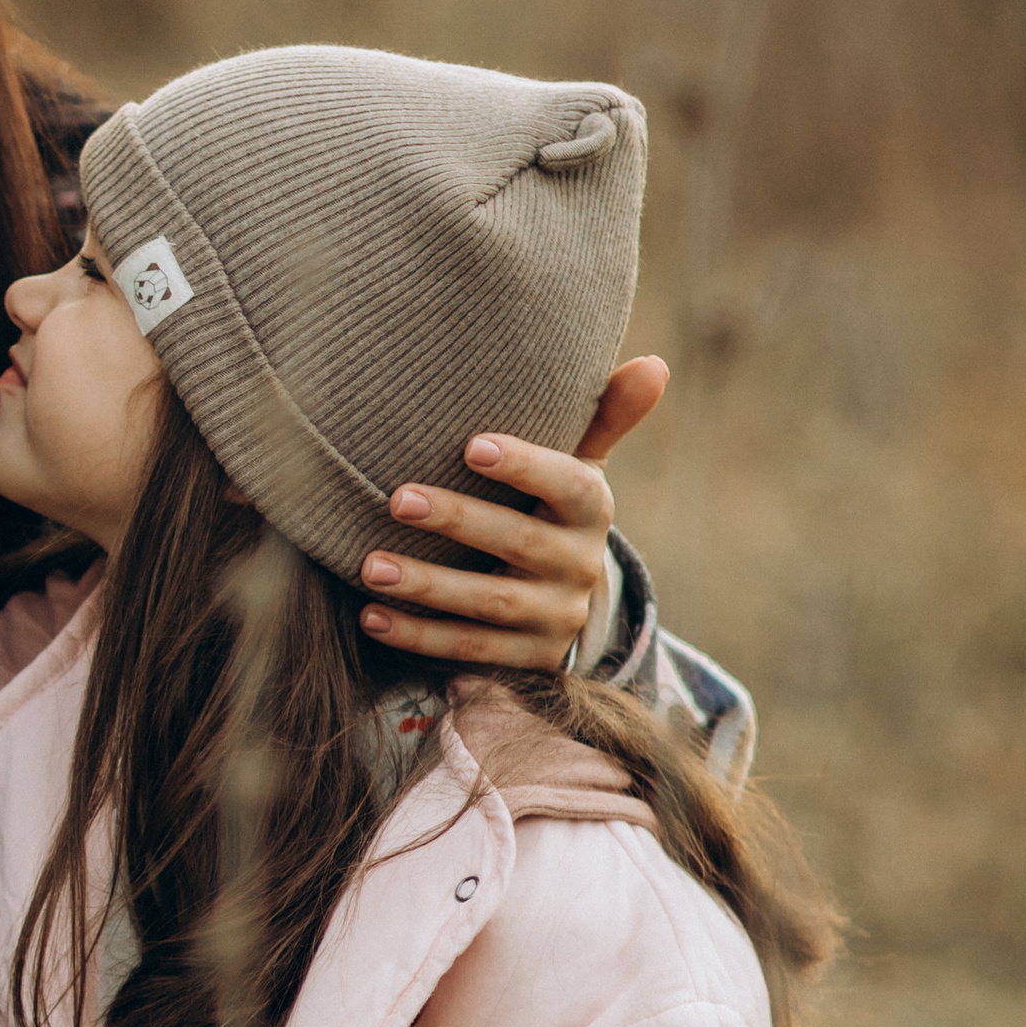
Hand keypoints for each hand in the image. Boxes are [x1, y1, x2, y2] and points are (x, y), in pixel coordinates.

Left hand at [357, 357, 667, 669]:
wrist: (562, 603)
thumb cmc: (550, 511)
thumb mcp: (578, 467)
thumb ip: (604, 416)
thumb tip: (654, 365)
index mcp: (590, 511)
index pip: (570, 485)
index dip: (526, 466)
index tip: (472, 445)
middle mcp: (580, 567)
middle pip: (520, 544)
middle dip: (458, 521)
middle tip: (398, 499)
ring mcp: (554, 620)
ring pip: (489, 605)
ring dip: (427, 587)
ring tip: (371, 566)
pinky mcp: (524, 661)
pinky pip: (468, 651)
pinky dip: (418, 636)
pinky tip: (371, 616)